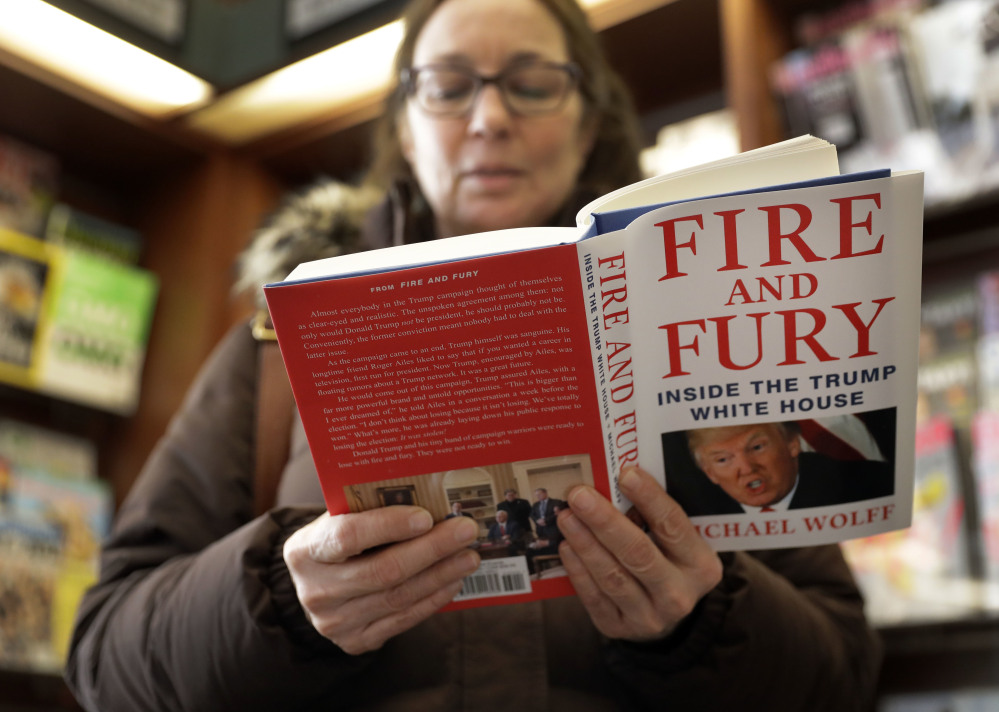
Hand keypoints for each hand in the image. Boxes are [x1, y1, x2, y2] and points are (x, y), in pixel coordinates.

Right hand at [283, 507, 479, 654]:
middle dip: (431, 549)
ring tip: (468, 555)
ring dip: (440, 575)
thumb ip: (369, 508)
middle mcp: (315, 590)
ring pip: (398, 597)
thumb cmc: (337, 540)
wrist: (316, 585)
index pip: (348, 536)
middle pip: (382, 571)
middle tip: (465, 531)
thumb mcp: (338, 519)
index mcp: (304, 550)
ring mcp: (334, 622)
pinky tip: (453, 581)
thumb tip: (428, 496)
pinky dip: (433, 599)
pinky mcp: (356, 641)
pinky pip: (403, 620)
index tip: (426, 516)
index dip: (389, 526)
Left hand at [556, 466, 721, 642]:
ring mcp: (649, 617)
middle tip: (580, 495)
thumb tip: (616, 477)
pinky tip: (566, 546)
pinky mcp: (619, 628)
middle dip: (606, 522)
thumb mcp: (677, 543)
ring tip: (566, 517)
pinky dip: (578, 570)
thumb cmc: (667, 561)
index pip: (674, 526)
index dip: (650, 499)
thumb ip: (655, 517)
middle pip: (639, 554)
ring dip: (586, 543)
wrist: (662, 612)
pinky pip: (594, 597)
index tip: (626, 473)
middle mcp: (679, 594)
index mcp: (701, 566)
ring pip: (613, 577)